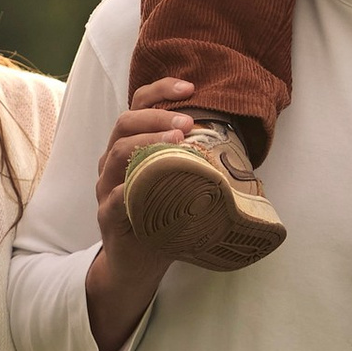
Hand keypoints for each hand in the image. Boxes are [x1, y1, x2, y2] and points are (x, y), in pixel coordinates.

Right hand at [84, 75, 194, 350]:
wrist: (136, 263)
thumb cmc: (163, 219)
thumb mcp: (180, 185)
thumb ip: (196, 163)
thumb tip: (245, 153)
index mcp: (131, 147)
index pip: (139, 106)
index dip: (161, 91)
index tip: (190, 87)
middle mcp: (113, 162)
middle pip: (124, 123)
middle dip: (157, 116)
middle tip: (188, 121)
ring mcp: (106, 188)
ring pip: (116, 154)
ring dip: (146, 142)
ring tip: (178, 140)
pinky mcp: (107, 216)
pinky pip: (114, 198)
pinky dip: (131, 189)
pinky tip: (150, 185)